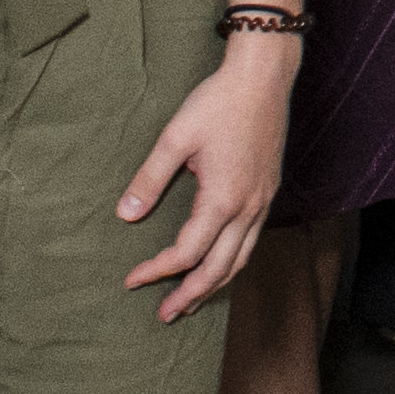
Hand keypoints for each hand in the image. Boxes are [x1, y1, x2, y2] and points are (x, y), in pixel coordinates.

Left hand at [119, 37, 297, 317]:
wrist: (264, 78)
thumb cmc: (219, 103)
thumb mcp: (175, 138)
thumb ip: (149, 180)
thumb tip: (126, 216)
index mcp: (224, 199)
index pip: (187, 252)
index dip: (158, 271)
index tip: (132, 280)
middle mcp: (248, 208)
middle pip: (219, 269)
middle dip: (191, 295)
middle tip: (165, 315)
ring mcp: (263, 202)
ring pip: (241, 260)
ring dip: (214, 285)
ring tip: (190, 302)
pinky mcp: (268, 192)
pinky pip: (251, 242)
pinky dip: (232, 263)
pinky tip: (218, 264)